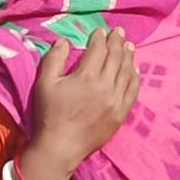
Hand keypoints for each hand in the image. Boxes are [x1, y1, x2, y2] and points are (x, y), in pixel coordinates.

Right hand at [25, 28, 138, 179]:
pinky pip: (133, 91)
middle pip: (115, 57)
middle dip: (117, 42)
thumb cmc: (49, 114)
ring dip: (128, 56)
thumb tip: (64, 41)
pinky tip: (134, 70)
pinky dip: (135, 78)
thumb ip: (54, 58)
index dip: (99, 38)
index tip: (100, 31)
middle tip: (118, 32)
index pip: (98, 50)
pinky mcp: (121, 114)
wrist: (60, 148)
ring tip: (128, 45)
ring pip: (127, 72)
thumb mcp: (44, 83)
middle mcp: (105, 86)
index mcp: (86, 77)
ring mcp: (116, 101)